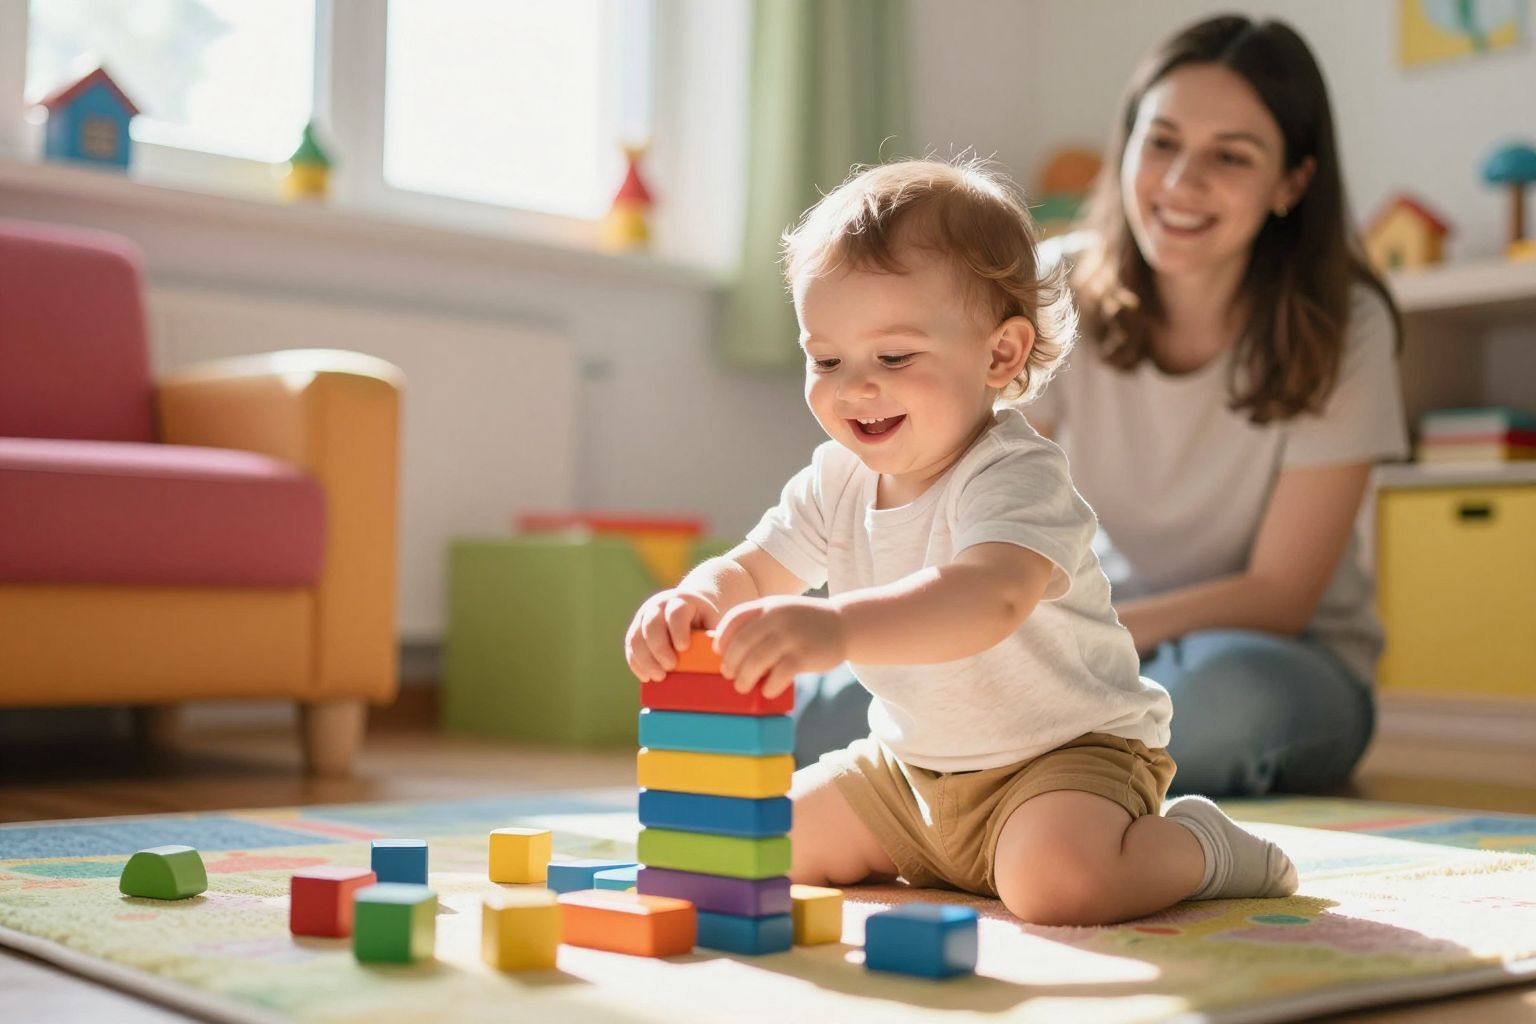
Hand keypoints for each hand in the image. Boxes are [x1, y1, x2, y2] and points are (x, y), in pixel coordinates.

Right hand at [625, 589, 721, 681]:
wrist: (692, 606)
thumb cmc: (706, 619)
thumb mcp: (713, 622)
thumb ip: (713, 637)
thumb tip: (718, 663)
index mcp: (682, 601)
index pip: (676, 612)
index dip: (678, 630)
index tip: (684, 648)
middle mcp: (659, 605)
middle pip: (652, 624)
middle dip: (659, 647)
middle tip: (670, 667)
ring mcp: (644, 616)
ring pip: (637, 635)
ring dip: (645, 659)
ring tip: (658, 677)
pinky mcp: (636, 629)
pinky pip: (630, 646)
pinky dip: (636, 662)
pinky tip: (645, 677)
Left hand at [715, 596, 845, 698]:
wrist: (844, 623)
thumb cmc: (805, 623)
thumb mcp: (781, 611)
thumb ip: (760, 623)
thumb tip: (730, 651)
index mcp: (768, 605)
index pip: (734, 619)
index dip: (722, 638)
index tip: (720, 653)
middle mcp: (777, 618)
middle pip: (741, 643)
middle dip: (730, 663)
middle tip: (729, 675)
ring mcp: (791, 636)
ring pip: (756, 660)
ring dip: (744, 678)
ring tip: (742, 686)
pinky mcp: (805, 655)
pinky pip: (779, 674)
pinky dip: (769, 686)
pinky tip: (768, 691)